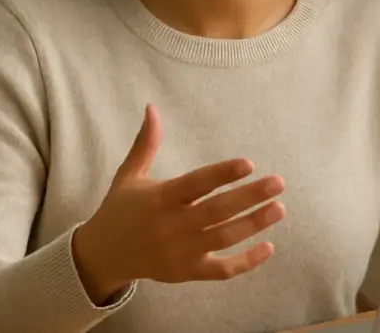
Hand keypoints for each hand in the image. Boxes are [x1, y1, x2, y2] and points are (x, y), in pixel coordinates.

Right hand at [72, 104, 285, 303]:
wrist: (100, 257)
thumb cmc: (119, 209)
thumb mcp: (129, 175)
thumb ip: (146, 143)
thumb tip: (153, 107)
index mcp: (157, 199)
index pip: (195, 185)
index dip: (221, 174)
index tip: (248, 163)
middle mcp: (170, 227)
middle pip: (216, 212)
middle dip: (249, 197)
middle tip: (278, 182)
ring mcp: (180, 252)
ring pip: (223, 239)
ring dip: (253, 224)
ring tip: (279, 208)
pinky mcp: (186, 272)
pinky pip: (221, 271)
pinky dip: (246, 262)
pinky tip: (269, 247)